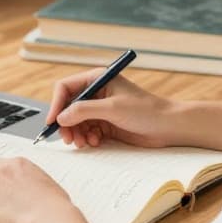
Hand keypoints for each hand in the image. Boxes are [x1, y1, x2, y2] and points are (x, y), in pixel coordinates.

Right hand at [46, 70, 174, 148]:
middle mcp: (96, 93)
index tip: (53, 122)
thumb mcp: (112, 108)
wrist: (168, 127)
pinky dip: (87, 138)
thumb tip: (61, 117)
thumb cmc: (146, 110)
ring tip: (84, 143)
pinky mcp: (106, 124)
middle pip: (68, 107)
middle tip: (68, 139)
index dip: (56, 104)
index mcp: (97, 80)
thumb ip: (84, 110)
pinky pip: (86, 131)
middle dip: (66, 124)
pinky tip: (96, 142)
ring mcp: (100, 109)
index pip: (66, 88)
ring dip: (76, 133)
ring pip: (76, 122)